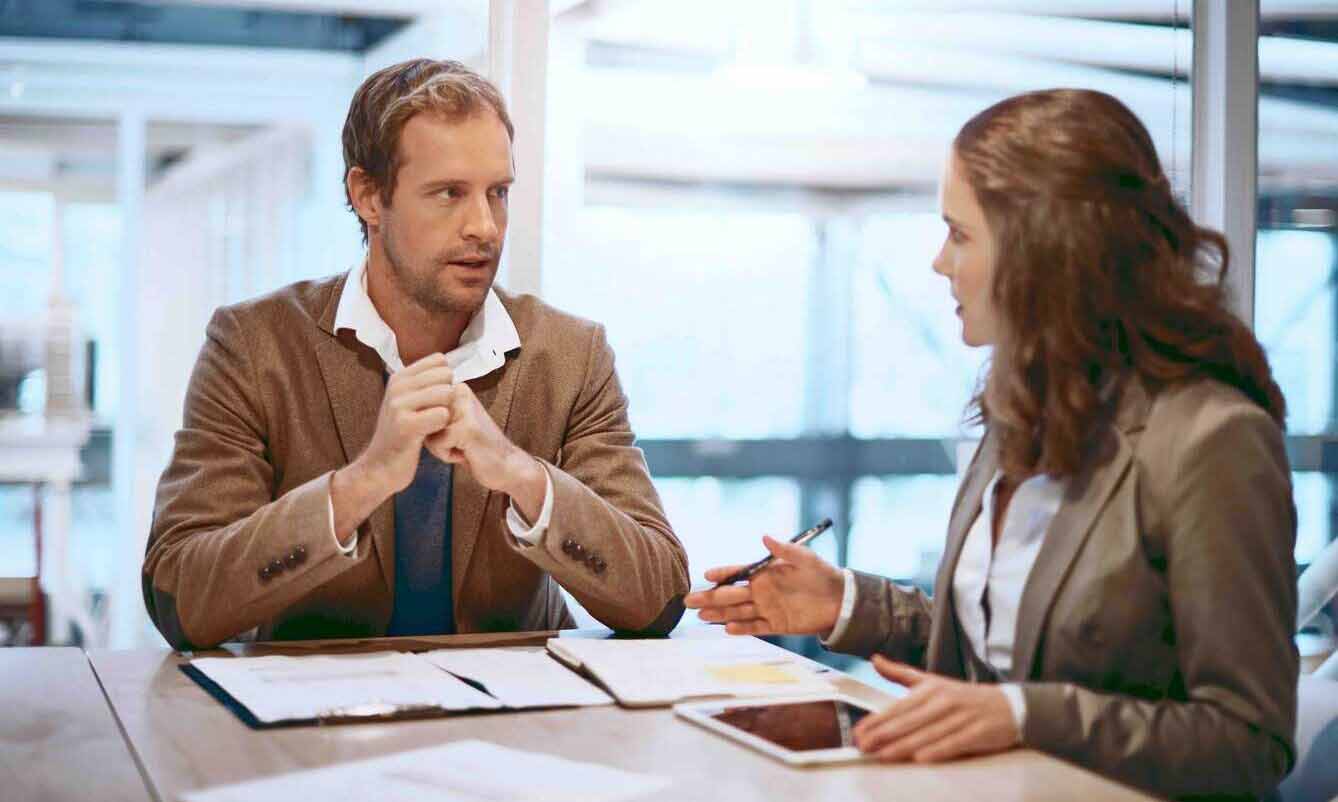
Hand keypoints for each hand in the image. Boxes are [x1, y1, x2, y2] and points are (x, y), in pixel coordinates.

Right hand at [330, 354, 454, 538]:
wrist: (380, 467)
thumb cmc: (401, 435)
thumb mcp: (406, 402)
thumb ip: (422, 382)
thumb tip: (445, 361)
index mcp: (399, 377)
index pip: (440, 361)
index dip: (446, 381)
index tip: (436, 400)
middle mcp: (397, 387)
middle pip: (446, 376)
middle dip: (450, 396)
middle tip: (439, 416)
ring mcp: (399, 405)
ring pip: (446, 393)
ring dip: (448, 412)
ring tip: (435, 426)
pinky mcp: (406, 425)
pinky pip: (442, 415)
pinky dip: (444, 426)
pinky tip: (433, 436)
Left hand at [425, 380, 546, 518]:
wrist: (505, 465)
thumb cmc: (475, 447)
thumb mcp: (452, 422)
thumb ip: (434, 411)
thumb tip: (406, 407)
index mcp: (457, 389)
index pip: (423, 407)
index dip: (432, 427)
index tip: (455, 432)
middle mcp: (461, 393)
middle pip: (423, 418)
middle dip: (435, 437)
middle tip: (459, 441)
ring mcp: (464, 409)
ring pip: (428, 431)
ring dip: (441, 447)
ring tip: (463, 447)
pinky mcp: (467, 427)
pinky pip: (437, 444)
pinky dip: (447, 455)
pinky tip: (466, 453)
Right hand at [682, 536, 843, 636]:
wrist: (840, 599)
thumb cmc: (822, 574)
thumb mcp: (805, 558)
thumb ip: (785, 549)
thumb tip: (765, 536)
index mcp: (764, 572)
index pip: (737, 573)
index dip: (722, 574)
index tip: (706, 575)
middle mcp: (761, 591)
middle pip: (730, 595)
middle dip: (710, 597)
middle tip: (689, 600)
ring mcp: (767, 608)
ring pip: (738, 612)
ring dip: (720, 614)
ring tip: (701, 616)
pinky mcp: (776, 624)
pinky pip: (755, 627)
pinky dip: (742, 629)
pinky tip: (727, 629)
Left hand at [852, 656, 1019, 762]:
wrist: (1008, 706)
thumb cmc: (963, 697)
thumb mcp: (932, 681)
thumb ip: (901, 674)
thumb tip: (875, 659)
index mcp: (930, 689)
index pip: (898, 707)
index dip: (876, 720)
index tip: (859, 731)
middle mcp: (943, 701)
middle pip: (909, 721)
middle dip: (883, 735)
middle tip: (864, 746)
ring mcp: (961, 717)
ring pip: (927, 734)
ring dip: (903, 746)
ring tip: (883, 755)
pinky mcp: (977, 732)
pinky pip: (953, 743)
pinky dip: (937, 750)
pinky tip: (920, 758)